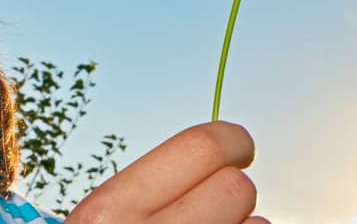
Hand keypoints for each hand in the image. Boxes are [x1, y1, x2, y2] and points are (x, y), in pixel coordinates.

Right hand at [65, 120, 267, 223]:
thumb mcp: (100, 220)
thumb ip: (143, 192)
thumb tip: (217, 158)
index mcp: (108, 210)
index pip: (202, 147)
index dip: (233, 141)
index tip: (240, 148)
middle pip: (238, 188)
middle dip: (234, 193)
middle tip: (219, 203)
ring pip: (257, 222)